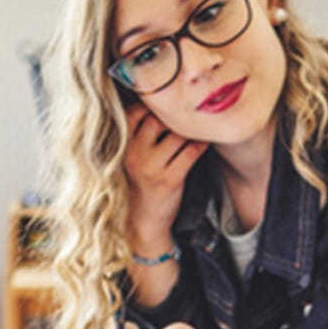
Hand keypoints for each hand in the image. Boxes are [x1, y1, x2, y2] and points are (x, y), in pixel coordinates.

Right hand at [123, 103, 209, 249]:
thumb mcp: (132, 158)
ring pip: (177, 135)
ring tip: (198, 130)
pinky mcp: (169, 179)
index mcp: (123, 147)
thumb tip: (162, 108)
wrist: (144, 220)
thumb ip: (140, 135)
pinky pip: (191, 152)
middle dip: (175, 118)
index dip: (152, 107)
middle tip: (187, 119)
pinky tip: (204, 143)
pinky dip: (201, 145)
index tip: (166, 109)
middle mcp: (134, 154)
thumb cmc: (142, 184)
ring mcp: (151, 167)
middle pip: (157, 120)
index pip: (134, 114)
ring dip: (191, 131)